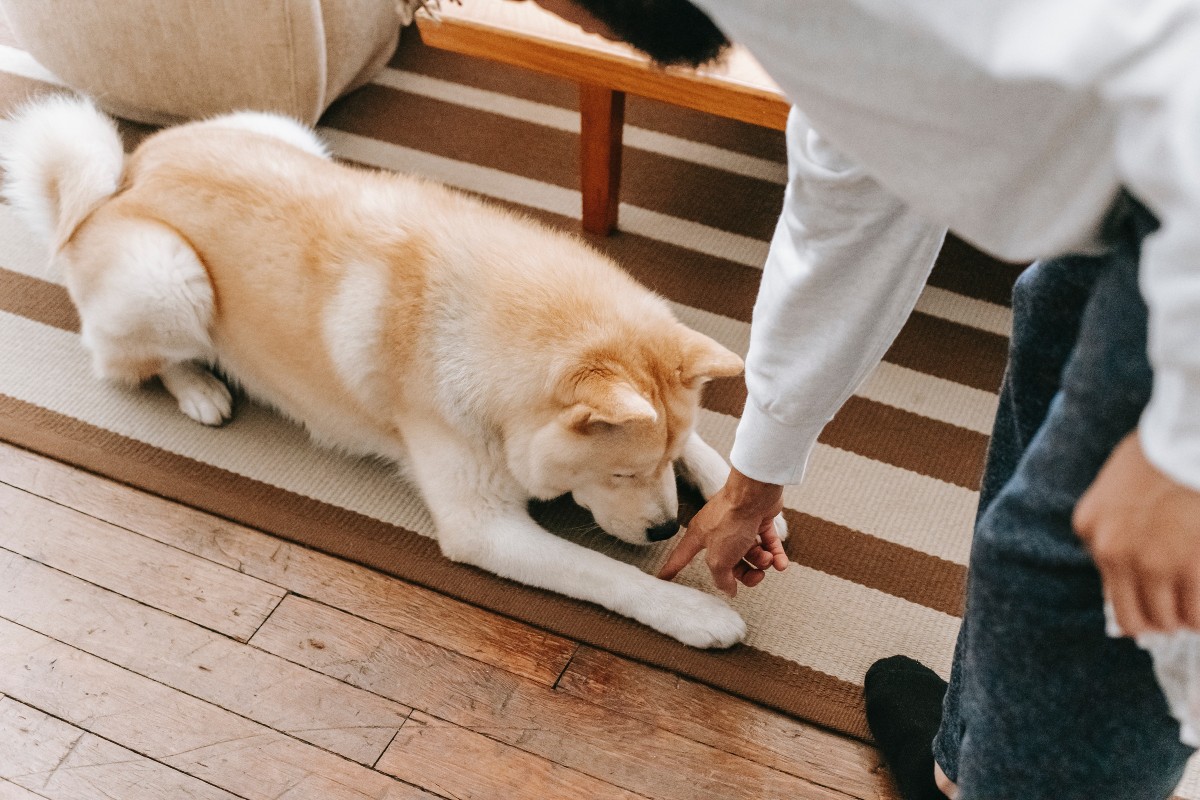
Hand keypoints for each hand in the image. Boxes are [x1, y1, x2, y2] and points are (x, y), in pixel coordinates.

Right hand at [658, 468, 788, 595]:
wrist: (755, 494)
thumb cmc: (731, 520)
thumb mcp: (719, 558)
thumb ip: (721, 578)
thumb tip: (729, 589)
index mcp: (700, 537)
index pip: (681, 557)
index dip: (671, 569)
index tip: (661, 579)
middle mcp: (717, 531)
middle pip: (728, 563)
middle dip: (744, 574)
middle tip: (757, 576)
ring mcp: (739, 526)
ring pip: (750, 554)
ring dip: (762, 562)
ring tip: (768, 560)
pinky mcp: (759, 521)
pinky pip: (768, 544)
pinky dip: (776, 555)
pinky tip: (781, 563)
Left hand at [1074, 430, 1199, 634]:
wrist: (1188, 439)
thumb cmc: (1160, 452)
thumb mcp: (1115, 484)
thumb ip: (1112, 521)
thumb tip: (1133, 566)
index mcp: (1090, 527)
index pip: (1107, 585)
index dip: (1136, 593)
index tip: (1154, 593)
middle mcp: (1114, 551)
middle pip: (1133, 616)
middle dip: (1158, 618)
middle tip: (1177, 611)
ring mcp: (1153, 563)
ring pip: (1167, 619)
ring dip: (1183, 617)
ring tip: (1193, 600)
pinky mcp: (1192, 569)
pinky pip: (1197, 616)